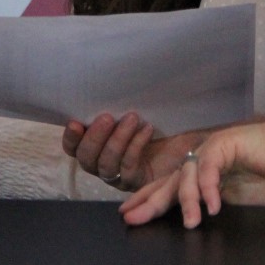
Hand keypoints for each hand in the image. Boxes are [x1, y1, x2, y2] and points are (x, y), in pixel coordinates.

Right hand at [62, 114, 206, 190]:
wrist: (194, 135)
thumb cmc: (162, 118)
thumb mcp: (138, 107)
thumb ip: (118, 103)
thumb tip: (102, 83)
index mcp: (97, 145)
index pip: (74, 147)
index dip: (70, 137)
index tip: (75, 121)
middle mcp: (104, 163)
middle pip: (86, 158)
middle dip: (94, 137)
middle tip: (107, 117)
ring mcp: (120, 175)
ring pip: (106, 165)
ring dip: (117, 141)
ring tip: (132, 118)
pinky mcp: (139, 182)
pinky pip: (129, 168)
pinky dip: (135, 147)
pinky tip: (147, 130)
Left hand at [120, 120, 264, 228]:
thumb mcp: (239, 203)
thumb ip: (216, 209)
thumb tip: (195, 227)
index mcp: (203, 176)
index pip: (169, 189)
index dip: (148, 200)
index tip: (130, 215)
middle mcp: (201, 161)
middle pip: (168, 183)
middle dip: (149, 201)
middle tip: (131, 218)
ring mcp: (210, 151)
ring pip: (186, 177)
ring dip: (188, 201)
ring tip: (192, 223)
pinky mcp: (223, 144)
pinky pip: (208, 168)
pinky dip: (210, 188)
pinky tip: (214, 206)